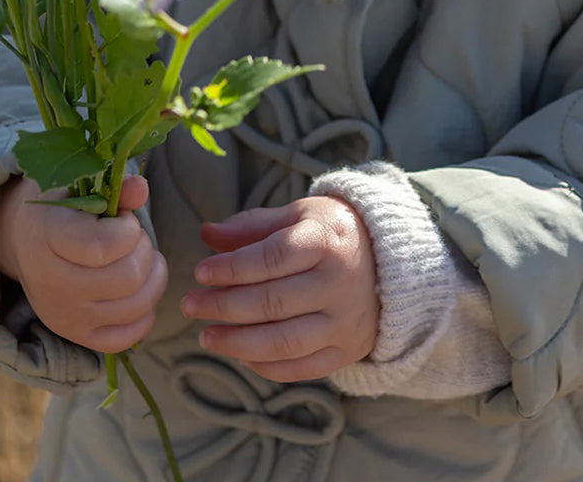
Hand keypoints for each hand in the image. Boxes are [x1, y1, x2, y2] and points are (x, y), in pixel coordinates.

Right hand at [0, 174, 167, 352]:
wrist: (25, 239)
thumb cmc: (60, 204)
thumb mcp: (78, 184)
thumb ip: (114, 186)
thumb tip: (141, 189)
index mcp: (46, 238)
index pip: (104, 247)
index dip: (129, 229)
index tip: (124, 218)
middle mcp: (51, 284)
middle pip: (128, 278)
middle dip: (144, 250)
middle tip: (134, 238)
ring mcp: (64, 316)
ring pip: (135, 307)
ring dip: (153, 277)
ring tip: (140, 258)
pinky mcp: (77, 336)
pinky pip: (126, 338)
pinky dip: (145, 313)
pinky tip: (139, 289)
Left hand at [182, 196, 379, 381]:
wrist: (392, 260)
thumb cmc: (332, 232)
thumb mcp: (298, 216)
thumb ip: (252, 226)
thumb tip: (206, 234)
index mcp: (326, 241)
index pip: (271, 258)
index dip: (232, 268)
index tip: (201, 272)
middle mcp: (338, 284)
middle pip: (272, 303)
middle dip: (223, 307)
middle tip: (190, 305)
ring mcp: (344, 321)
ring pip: (283, 341)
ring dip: (237, 343)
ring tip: (207, 336)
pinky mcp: (347, 350)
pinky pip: (301, 367)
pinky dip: (266, 365)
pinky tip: (240, 354)